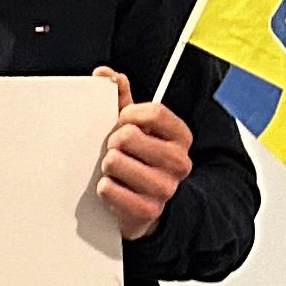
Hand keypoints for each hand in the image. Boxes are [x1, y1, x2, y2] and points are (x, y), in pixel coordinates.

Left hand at [91, 66, 191, 236]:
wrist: (142, 205)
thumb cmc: (138, 159)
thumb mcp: (134, 126)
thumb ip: (122, 98)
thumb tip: (106, 74)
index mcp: (180, 137)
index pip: (154, 112)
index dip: (128, 114)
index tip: (122, 121)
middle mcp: (179, 162)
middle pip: (129, 135)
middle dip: (113, 141)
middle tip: (117, 150)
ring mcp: (165, 188)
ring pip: (114, 161)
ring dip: (107, 166)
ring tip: (116, 170)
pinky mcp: (147, 210)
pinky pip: (108, 189)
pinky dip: (104, 188)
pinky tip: (114, 188)